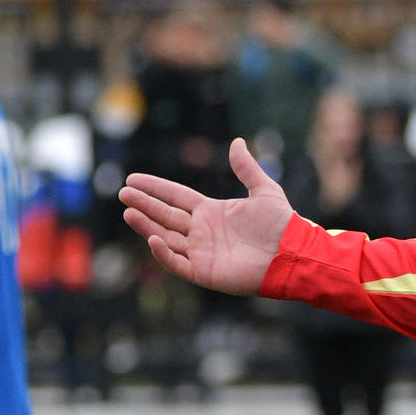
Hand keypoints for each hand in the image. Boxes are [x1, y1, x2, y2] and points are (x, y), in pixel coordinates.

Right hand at [119, 139, 295, 295]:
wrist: (292, 253)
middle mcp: (202, 231)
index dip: (155, 188)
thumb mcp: (264, 189)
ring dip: (146, 226)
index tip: (132, 179)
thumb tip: (236, 142)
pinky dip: (163, 253)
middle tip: (123, 194)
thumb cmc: (281, 224)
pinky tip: (152, 238)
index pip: (176, 197)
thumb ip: (246, 168)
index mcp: (211, 211)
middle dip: (144, 204)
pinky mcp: (204, 272)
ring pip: (165, 238)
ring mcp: (201, 252)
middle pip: (165, 216)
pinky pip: (177, 262)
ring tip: (128, 212)